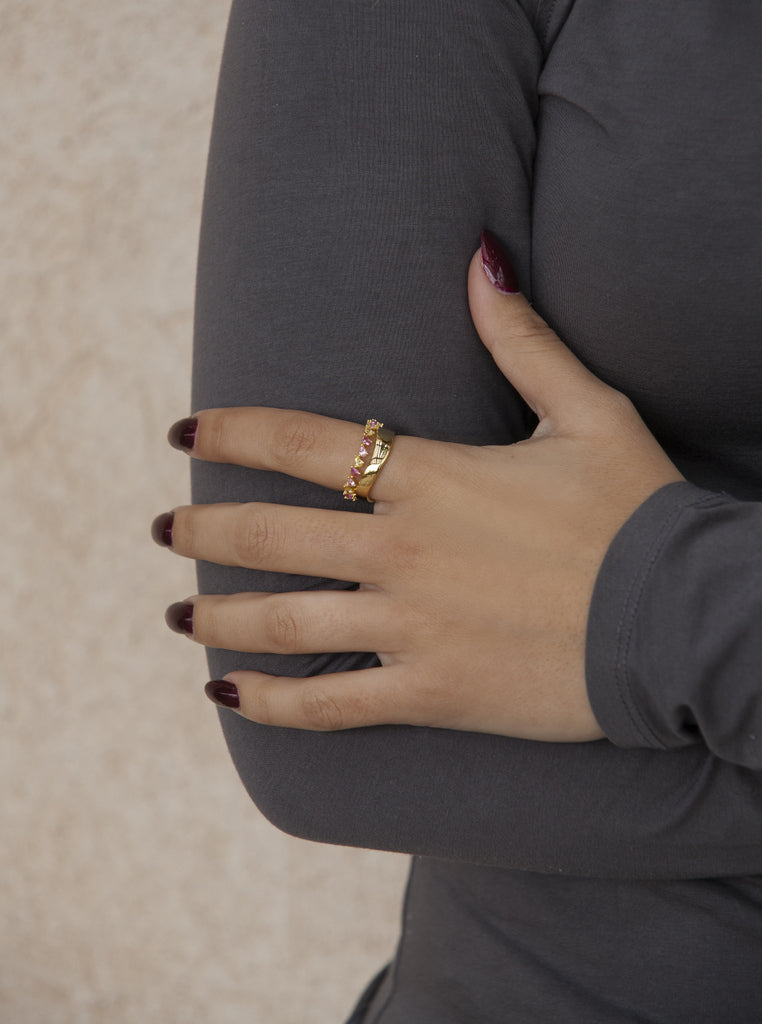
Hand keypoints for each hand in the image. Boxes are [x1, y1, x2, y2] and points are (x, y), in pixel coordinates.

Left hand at [153, 234, 682, 740]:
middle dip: (203, 526)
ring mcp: (412, 624)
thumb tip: (482, 255)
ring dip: (218, 613)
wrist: (683, 620)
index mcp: (431, 475)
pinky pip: (331, 702)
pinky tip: (229, 694)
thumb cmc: (637, 512)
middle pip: (268, 531)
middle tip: (165, 528)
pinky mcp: (432, 689)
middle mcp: (403, 547)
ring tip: (179, 611)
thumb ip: (522, 337)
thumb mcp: (589, 411)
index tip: (183, 433)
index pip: (300, 441)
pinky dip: (272, 701)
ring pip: (283, 618)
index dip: (231, 431)